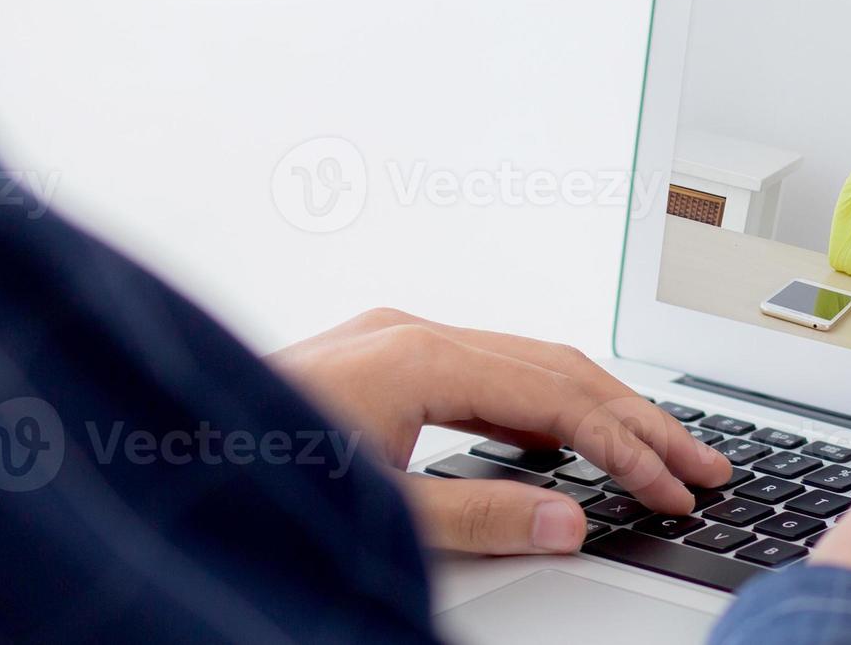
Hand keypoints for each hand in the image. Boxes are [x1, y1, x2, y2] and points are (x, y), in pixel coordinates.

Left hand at [267, 308, 732, 555]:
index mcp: (416, 355)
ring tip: (653, 452)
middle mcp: (405, 332)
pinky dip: (537, 404)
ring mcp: (384, 340)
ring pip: (520, 363)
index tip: (679, 487)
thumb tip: (572, 517)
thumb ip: (480, 517)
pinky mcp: (368, 361)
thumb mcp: (375, 512)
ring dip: (593, 409)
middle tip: (702, 465)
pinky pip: (479, 370)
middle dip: (637, 419)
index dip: (631, 446)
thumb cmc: (241, 472)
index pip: (559, 396)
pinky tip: (556, 437)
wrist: (148, 450)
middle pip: (555, 366)